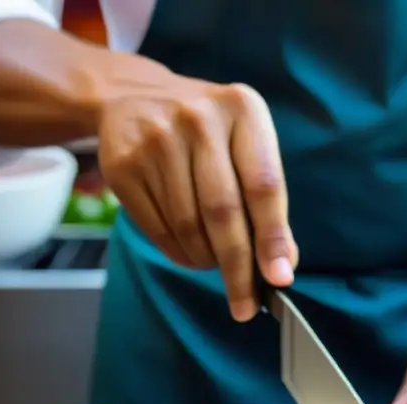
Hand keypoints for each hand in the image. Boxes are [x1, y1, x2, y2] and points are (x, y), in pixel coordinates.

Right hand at [96, 61, 297, 320]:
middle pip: (223, 211)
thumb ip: (267, 202)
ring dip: (205, 260)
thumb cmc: (207, 133)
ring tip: (213, 263)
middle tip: (245, 304)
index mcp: (243, 109)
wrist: (133, 96)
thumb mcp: (245, 147)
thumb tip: (282, 264)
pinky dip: (179, 253)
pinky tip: (189, 251)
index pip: (263, 185)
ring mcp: (156, 139)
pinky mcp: (124, 165)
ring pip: (188, 226)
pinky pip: (159, 229)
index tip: (279, 278)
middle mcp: (199, 119)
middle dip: (238, 268)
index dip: (272, 237)